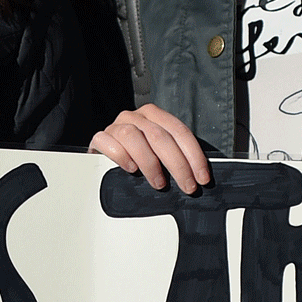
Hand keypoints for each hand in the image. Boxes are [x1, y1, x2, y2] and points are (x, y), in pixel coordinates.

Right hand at [90, 105, 212, 191]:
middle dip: (178, 165)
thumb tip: (195, 176)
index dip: (194, 155)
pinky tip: (131, 169)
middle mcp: (136, 117)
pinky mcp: (100, 137)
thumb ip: (174, 156)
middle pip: (160, 136)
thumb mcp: (159, 152)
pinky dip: (122, 157)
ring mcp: (117, 126)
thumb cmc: (137, 155)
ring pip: (134, 137)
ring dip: (150, 163)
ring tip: (159, 183)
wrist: (106, 155)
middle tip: (186, 185)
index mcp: (155, 115)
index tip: (201, 177)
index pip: (179, 131)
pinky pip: (109, 143)